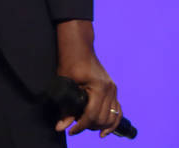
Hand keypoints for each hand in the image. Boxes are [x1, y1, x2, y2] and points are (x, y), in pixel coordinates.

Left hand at [54, 20, 121, 137]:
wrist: (79, 47)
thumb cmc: (71, 61)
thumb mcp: (65, 84)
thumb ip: (65, 107)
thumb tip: (61, 127)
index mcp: (99, 87)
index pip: (92, 115)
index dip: (81, 126)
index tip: (71, 131)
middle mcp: (110, 89)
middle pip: (103, 118)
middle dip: (89, 126)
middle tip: (75, 126)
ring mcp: (113, 89)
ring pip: (112, 117)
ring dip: (100, 125)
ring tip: (86, 126)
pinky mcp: (113, 90)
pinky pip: (117, 110)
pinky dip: (112, 121)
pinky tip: (104, 130)